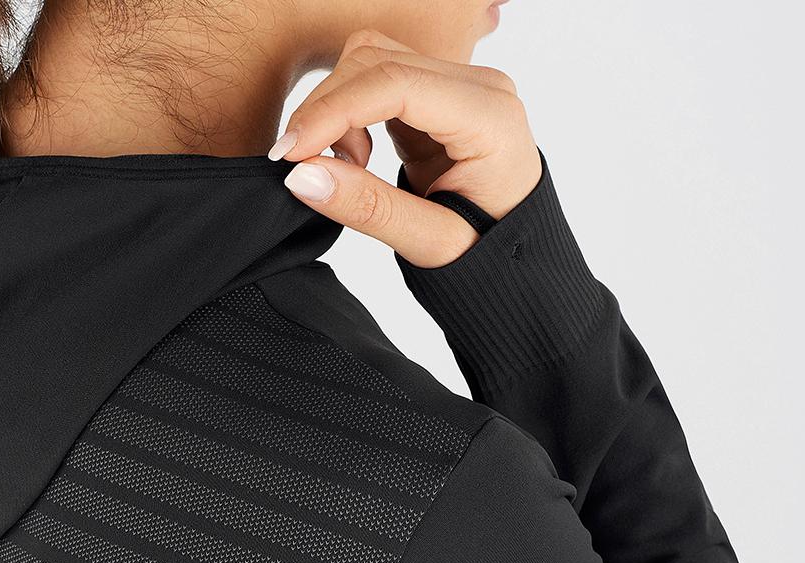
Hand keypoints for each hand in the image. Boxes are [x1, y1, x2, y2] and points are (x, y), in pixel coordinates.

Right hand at [268, 28, 542, 267]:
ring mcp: (458, 86)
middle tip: (307, 169)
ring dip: (338, 111)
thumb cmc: (488, 255)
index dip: (332, 112)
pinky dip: (351, 116)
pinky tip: (358, 158)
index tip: (289, 153)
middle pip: (377, 61)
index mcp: (490, 117)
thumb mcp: (431, 244)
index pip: (395, 84)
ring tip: (348, 168)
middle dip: (327, 110)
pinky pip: (377, 83)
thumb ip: (369, 209)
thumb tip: (300, 176)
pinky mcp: (436, 96)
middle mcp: (478, 88)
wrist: (515, 260)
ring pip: (372, 62)